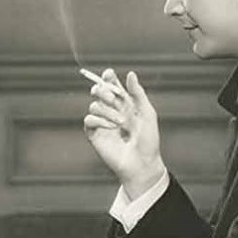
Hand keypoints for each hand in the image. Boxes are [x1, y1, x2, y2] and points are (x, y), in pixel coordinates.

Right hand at [83, 69, 166, 197]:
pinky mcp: (94, 134)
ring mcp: (102, 122)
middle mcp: (111, 111)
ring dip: (108, 111)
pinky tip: (111, 128)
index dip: (108, 77)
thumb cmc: (148, 140)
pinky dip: (99, 121)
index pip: (112, 85)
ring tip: (121, 123)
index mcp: (125, 104)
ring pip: (94, 105)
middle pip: (98, 91)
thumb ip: (138, 94)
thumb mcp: (147, 113)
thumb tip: (130, 74)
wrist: (142, 163)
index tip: (109, 74)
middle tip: (111, 97)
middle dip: (102, 90)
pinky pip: (89, 120)